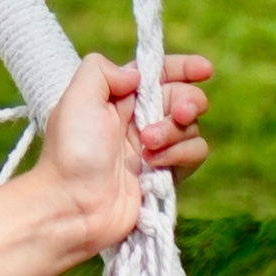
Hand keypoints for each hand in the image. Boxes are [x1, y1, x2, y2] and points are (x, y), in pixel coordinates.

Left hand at [33, 51, 211, 267]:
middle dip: (188, 101)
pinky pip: (193, 154)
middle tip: (180, 113)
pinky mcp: (164, 174)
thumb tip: (138, 75)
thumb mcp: (76, 98)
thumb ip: (103, 71)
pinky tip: (154, 166)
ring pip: (191, 128)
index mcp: (117, 98)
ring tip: (147, 147)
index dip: (183, 68)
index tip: (204, 69)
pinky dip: (180, 155)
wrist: (74, 207)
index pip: (157, 74)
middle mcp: (137, 120)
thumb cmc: (71, 152)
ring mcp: (152, 149)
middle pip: (182, 98)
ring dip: (175, 132)